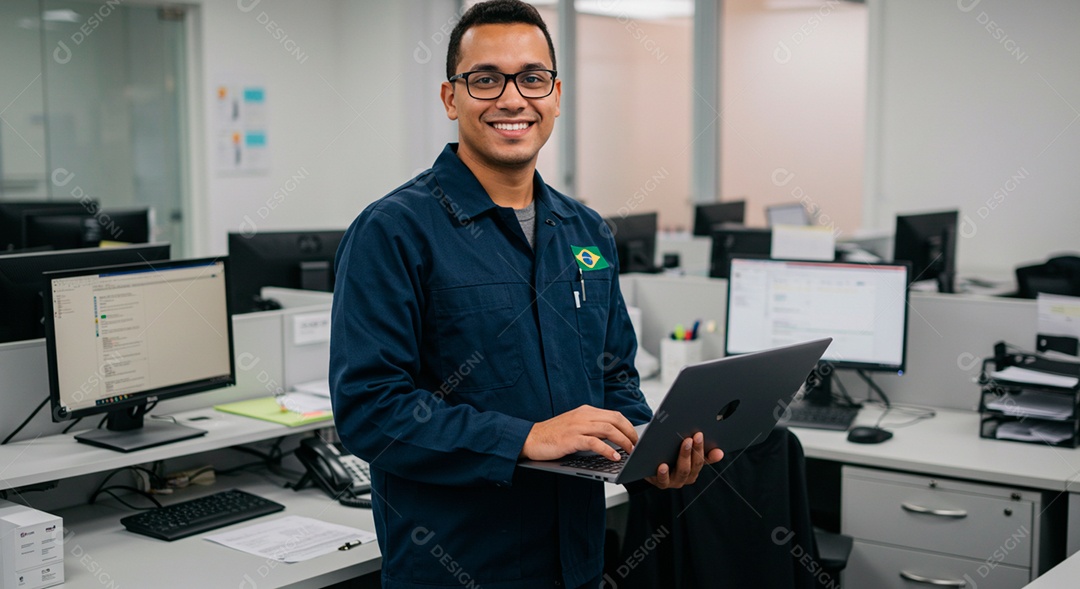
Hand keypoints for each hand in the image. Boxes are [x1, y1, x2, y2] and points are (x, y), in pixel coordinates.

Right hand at [520, 405, 637, 461]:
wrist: (530, 438)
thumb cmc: (553, 435)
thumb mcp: (574, 426)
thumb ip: (591, 427)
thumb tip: (612, 437)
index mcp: (585, 411)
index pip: (614, 415)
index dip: (628, 425)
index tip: (636, 437)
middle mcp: (583, 415)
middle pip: (615, 420)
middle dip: (630, 433)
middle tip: (637, 445)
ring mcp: (577, 426)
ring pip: (608, 429)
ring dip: (623, 441)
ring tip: (630, 451)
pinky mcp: (571, 439)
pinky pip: (595, 442)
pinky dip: (608, 450)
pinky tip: (614, 457)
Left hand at [645, 432, 723, 488]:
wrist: (647, 463)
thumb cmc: (668, 454)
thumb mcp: (684, 451)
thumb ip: (700, 450)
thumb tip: (720, 452)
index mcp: (694, 469)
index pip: (703, 459)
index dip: (705, 450)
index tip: (702, 436)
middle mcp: (686, 477)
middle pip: (694, 465)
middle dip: (695, 450)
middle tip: (694, 436)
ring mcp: (674, 481)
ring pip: (682, 472)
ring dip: (684, 457)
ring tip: (684, 444)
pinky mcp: (660, 482)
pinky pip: (663, 480)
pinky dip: (664, 473)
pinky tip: (663, 465)